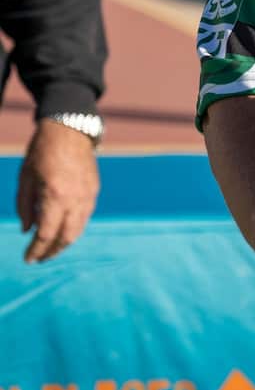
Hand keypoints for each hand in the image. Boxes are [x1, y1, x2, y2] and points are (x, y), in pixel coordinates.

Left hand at [18, 120, 99, 262]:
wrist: (69, 130)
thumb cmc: (41, 152)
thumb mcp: (25, 178)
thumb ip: (25, 207)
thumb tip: (27, 231)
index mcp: (55, 196)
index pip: (46, 234)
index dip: (36, 250)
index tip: (28, 259)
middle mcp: (75, 199)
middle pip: (66, 237)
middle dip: (52, 251)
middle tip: (40, 258)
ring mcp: (88, 196)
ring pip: (78, 230)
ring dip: (64, 243)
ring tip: (51, 248)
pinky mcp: (94, 191)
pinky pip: (85, 216)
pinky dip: (74, 228)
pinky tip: (63, 229)